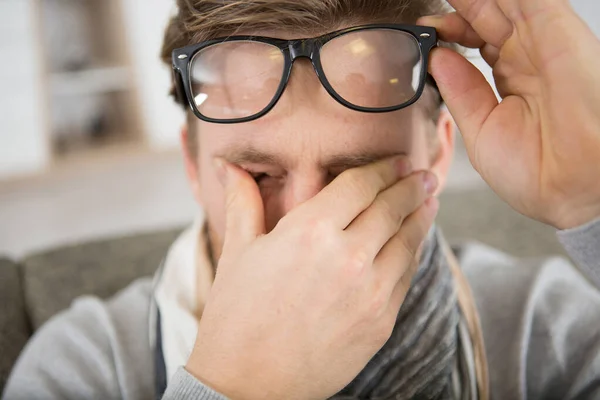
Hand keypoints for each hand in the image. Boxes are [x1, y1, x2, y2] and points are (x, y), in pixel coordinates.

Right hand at [185, 157, 438, 399]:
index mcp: (309, 231)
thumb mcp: (238, 253)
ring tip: (430, 201)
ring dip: (422, 216)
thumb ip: (244, 202)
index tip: (398, 161)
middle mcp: (348, 257)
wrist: (247, 386)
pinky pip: (405, 277)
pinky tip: (414, 244)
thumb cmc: (236, 317)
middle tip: (424, 174)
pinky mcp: (381, 323)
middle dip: (412, 186)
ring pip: (408, 241)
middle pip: (392, 208)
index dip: (384, 168)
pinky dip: (413, 253)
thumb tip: (229, 167)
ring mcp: (370, 293)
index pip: (361, 185)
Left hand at [419, 0, 599, 228]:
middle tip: (430, 10)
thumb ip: (460, 91)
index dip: (451, 32)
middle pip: (488, 17)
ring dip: (473, 0)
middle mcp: (528, 58)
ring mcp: (542, 42)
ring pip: (505, 2)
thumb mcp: (481, 129)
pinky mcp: (556, 29)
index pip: (477, 42)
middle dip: (459, 9)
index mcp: (512, 81)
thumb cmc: (534, 172)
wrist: (568, 186)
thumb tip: (437, 58)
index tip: (425, 31)